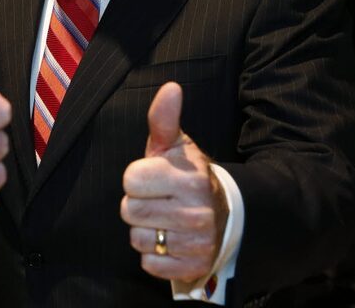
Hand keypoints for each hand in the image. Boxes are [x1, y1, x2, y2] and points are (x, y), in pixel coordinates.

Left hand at [120, 82, 227, 282]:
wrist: (225, 215)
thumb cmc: (188, 176)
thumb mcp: (177, 146)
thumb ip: (164, 119)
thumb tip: (171, 87)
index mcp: (190, 177)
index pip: (130, 180)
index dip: (136, 178)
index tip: (152, 177)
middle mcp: (197, 211)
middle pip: (129, 211)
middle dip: (138, 204)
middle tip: (158, 199)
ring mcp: (197, 242)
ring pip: (138, 238)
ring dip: (146, 230)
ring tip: (164, 219)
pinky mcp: (192, 267)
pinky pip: (149, 263)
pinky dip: (154, 254)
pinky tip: (169, 240)